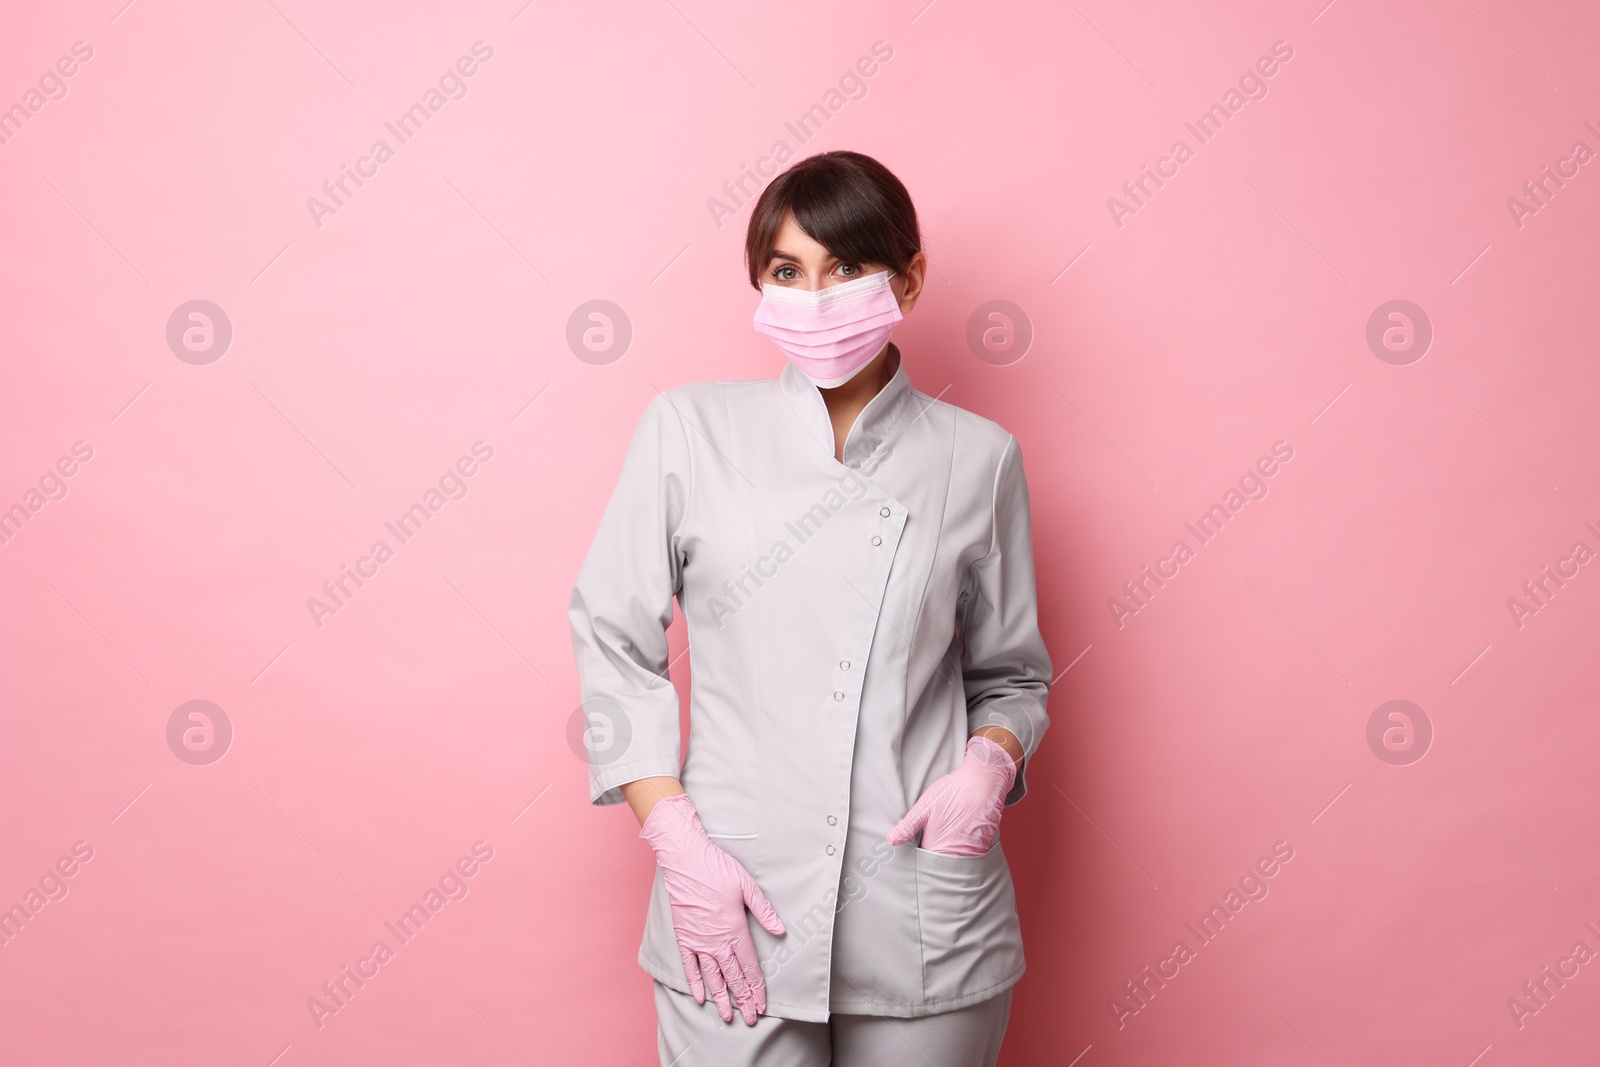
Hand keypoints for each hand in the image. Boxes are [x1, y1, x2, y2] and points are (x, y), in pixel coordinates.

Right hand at [639, 794, 785, 1024]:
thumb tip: (780, 930)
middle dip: (742, 999)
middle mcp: (717, 941)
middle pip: (732, 977)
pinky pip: (689, 965)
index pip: (749, 967)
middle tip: (750, 1019)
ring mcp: (698, 941)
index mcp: (735, 929)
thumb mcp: (748, 887)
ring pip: (711, 977)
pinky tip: (699, 997)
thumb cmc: (718, 870)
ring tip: (726, 1017)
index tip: (761, 1004)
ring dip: (720, 998)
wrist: (686, 861)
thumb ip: (764, 911)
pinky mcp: (684, 937)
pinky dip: (694, 982)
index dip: (756, 988)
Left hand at [887, 735, 1016, 856]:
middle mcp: (954, 853)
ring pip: (956, 861)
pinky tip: (961, 835)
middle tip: (933, 843)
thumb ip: (908, 826)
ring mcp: (971, 851)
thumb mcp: (925, 806)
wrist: (981, 782)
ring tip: (948, 837)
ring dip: (951, 855)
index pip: (924, 865)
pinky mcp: (983, 846)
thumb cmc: (951, 791)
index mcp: (936, 846)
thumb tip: (891, 841)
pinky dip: (965, 851)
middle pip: (941, 865)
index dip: (919, 860)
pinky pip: (971, 856)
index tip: (917, 853)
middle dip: (935, 860)